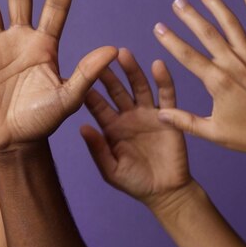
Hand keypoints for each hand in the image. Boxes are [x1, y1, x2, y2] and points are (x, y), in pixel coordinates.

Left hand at [81, 48, 190, 204]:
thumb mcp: (111, 169)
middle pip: (117, 90)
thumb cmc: (135, 183)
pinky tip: (157, 65)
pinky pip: (166, 95)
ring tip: (124, 54)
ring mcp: (148, 114)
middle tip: (99, 56)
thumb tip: (81, 127)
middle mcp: (128, 116)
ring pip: (139, 87)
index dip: (89, 92)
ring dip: (132, 71)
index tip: (77, 75)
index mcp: (111, 127)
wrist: (165, 193)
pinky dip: (163, 80)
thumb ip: (97, 149)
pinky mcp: (169, 116)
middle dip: (108, 75)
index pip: (98, 105)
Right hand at [152, 0, 245, 156]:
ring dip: (217, 6)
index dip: (171, 40)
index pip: (188, 56)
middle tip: (177, 2)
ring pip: (232, 25)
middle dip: (190, 15)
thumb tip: (159, 115)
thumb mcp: (212, 131)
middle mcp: (234, 64)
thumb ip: (184, 121)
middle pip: (207, 33)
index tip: (159, 27)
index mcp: (218, 82)